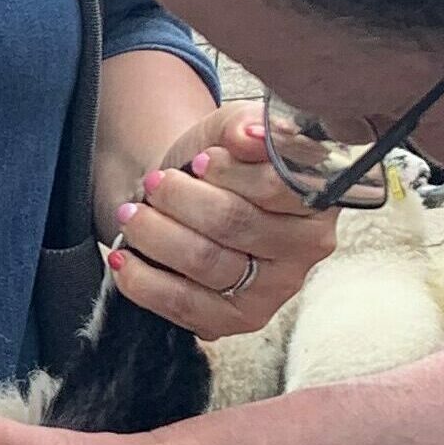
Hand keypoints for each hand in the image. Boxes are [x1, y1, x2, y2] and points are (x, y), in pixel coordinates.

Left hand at [110, 104, 336, 339]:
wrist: (189, 195)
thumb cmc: (218, 161)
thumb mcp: (230, 127)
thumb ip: (243, 124)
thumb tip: (248, 136)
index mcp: (319, 195)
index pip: (275, 186)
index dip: (227, 172)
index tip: (198, 160)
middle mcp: (308, 247)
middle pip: (233, 223)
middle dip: (179, 198)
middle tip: (154, 182)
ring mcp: (276, 289)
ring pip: (205, 261)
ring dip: (155, 233)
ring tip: (132, 213)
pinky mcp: (239, 319)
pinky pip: (187, 306)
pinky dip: (145, 281)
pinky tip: (124, 258)